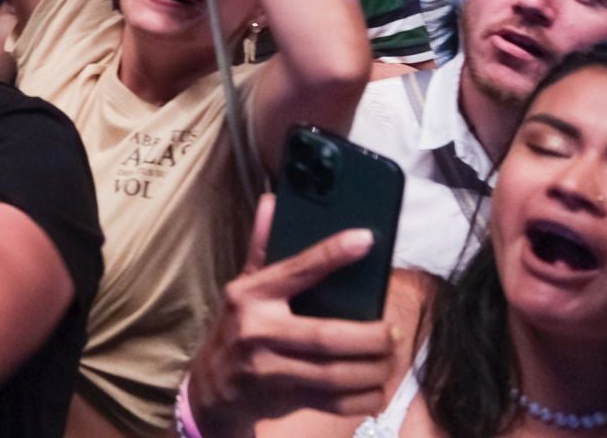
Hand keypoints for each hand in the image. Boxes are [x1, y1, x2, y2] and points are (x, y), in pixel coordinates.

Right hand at [187, 195, 393, 427]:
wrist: (213, 387)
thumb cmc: (239, 327)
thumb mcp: (245, 287)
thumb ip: (263, 249)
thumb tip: (271, 203)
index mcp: (251, 295)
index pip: (296, 269)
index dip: (332, 254)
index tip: (365, 239)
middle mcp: (258, 330)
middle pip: (326, 336)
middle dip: (371, 337)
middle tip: (393, 332)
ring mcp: (269, 369)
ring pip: (335, 374)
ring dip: (373, 370)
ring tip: (390, 360)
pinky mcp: (282, 398)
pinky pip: (333, 403)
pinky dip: (363, 399)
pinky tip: (377, 389)